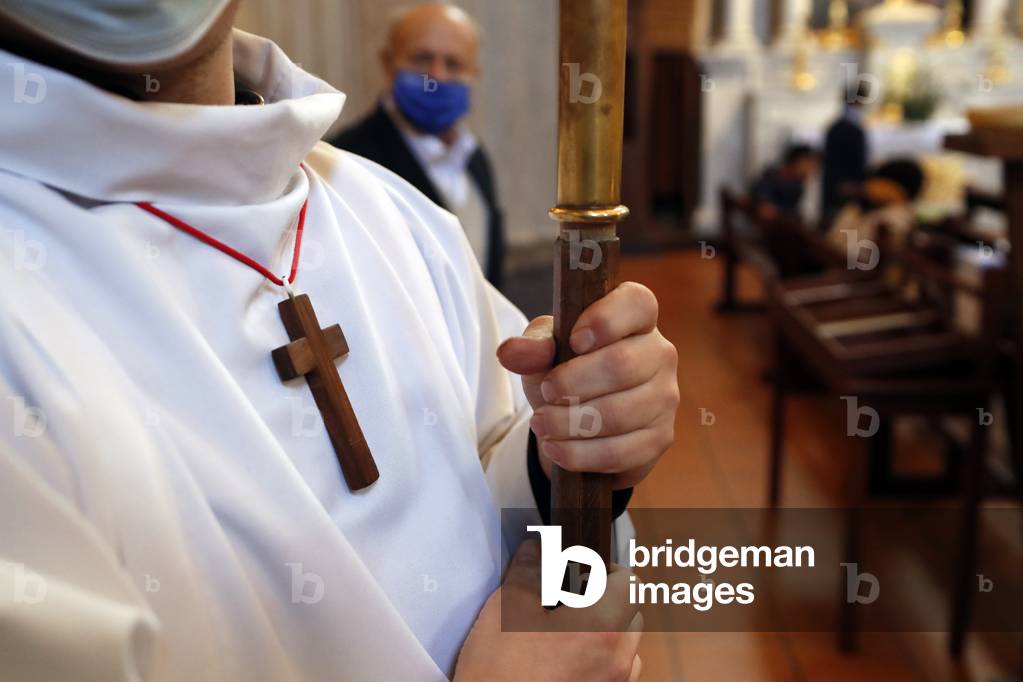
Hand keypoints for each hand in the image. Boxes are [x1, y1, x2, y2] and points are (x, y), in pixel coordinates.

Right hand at [453, 541, 642, 681]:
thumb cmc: (500, 670)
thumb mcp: (508, 607)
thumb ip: (530, 570)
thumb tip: (538, 550)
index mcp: (602, 628)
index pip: (631, 583)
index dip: (608, 569)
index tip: (582, 571)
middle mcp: (617, 660)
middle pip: (632, 613)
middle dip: (606, 599)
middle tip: (569, 599)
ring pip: (626, 648)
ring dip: (606, 631)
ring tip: (567, 631)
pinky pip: (614, 675)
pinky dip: (600, 660)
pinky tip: (565, 659)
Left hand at [497, 282, 678, 488]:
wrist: (578, 421)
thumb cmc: (566, 371)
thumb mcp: (544, 352)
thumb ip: (532, 347)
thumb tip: (510, 352)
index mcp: (636, 317)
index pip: (637, 303)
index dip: (605, 319)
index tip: (574, 341)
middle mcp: (659, 353)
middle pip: (622, 365)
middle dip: (572, 383)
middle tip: (546, 392)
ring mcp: (665, 397)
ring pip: (619, 414)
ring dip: (570, 423)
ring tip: (542, 423)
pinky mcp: (659, 438)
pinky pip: (620, 451)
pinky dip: (580, 454)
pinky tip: (556, 448)